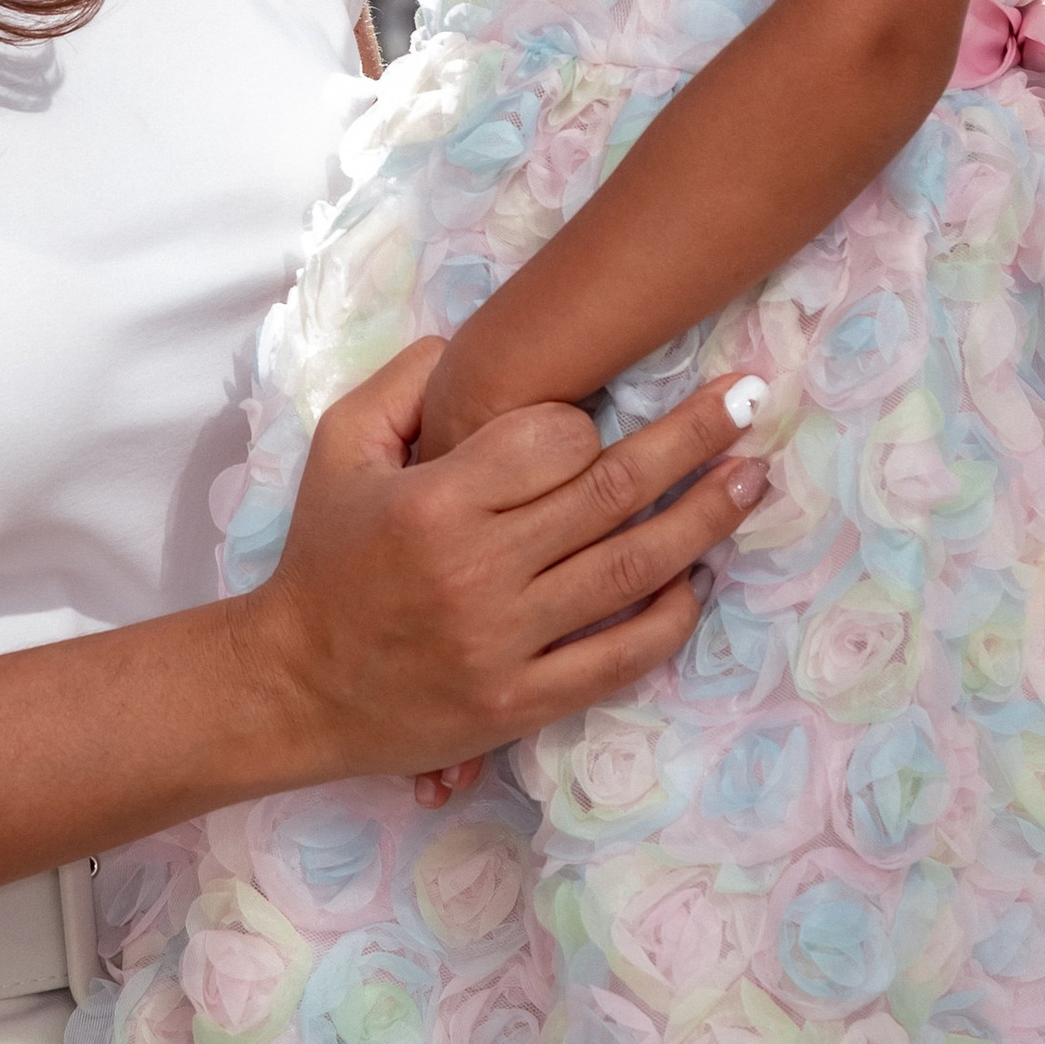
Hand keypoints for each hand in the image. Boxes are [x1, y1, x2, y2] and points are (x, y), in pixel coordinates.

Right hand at [235, 338, 765, 793]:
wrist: (291, 688)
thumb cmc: (322, 559)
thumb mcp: (338, 446)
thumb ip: (406, 382)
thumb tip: (476, 340)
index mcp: (435, 502)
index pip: (551, 441)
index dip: (586, 421)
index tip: (592, 419)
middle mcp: (478, 571)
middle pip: (611, 494)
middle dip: (692, 438)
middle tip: (752, 399)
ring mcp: (505, 643)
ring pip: (629, 572)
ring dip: (704, 521)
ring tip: (754, 479)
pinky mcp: (520, 703)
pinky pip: (617, 659)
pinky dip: (668, 620)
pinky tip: (700, 583)